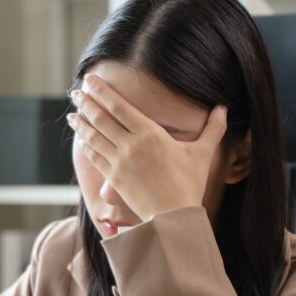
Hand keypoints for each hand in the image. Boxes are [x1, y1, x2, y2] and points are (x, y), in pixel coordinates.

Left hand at [67, 73, 227, 221]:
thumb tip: (223, 108)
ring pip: (94, 136)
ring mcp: (119, 162)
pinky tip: (80, 137)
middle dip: (86, 102)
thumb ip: (213, 129)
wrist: (173, 216)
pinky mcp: (113, 179)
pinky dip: (86, 145)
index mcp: (151, 134)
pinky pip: (95, 157)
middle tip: (75, 92)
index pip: (119, 107)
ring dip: (81, 122)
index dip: (102, 91)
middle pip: (101, 118)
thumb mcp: (202, 154)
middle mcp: (131, 145)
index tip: (90, 80)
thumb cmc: (189, 185)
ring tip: (71, 113)